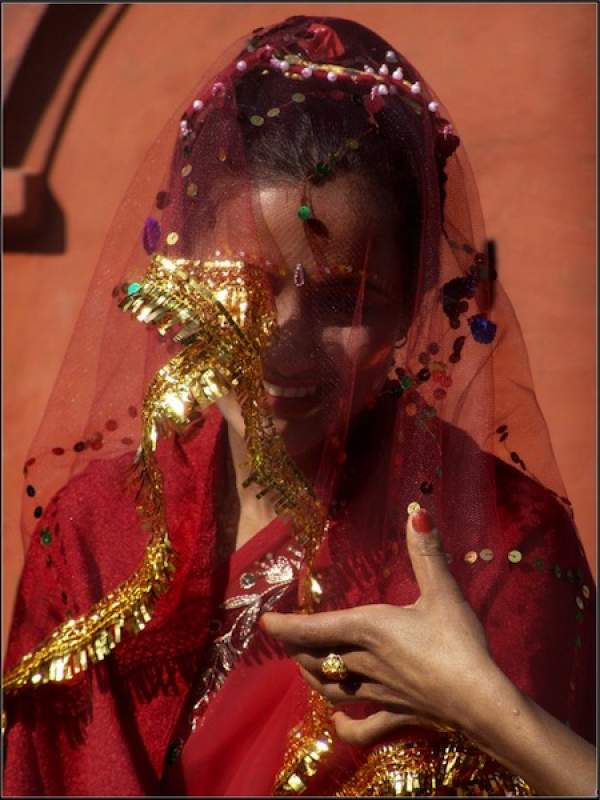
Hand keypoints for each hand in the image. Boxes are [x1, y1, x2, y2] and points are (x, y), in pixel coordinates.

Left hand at [261, 508, 495, 745]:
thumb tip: (416, 511)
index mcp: (370, 629)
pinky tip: (336, 722)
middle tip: (284, 638)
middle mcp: (366, 662)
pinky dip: (345, 727)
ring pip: (332, 687)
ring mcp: (379, 694)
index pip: (316, 628)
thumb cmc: (459, 642)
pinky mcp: (397, 716)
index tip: (266, 624)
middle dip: (296, 648)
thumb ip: (426, 552)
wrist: (481, 701)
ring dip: (312, 676)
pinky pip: (364, 729)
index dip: (287, 626)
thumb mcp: (443, 591)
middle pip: (317, 658)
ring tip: (302, 666)